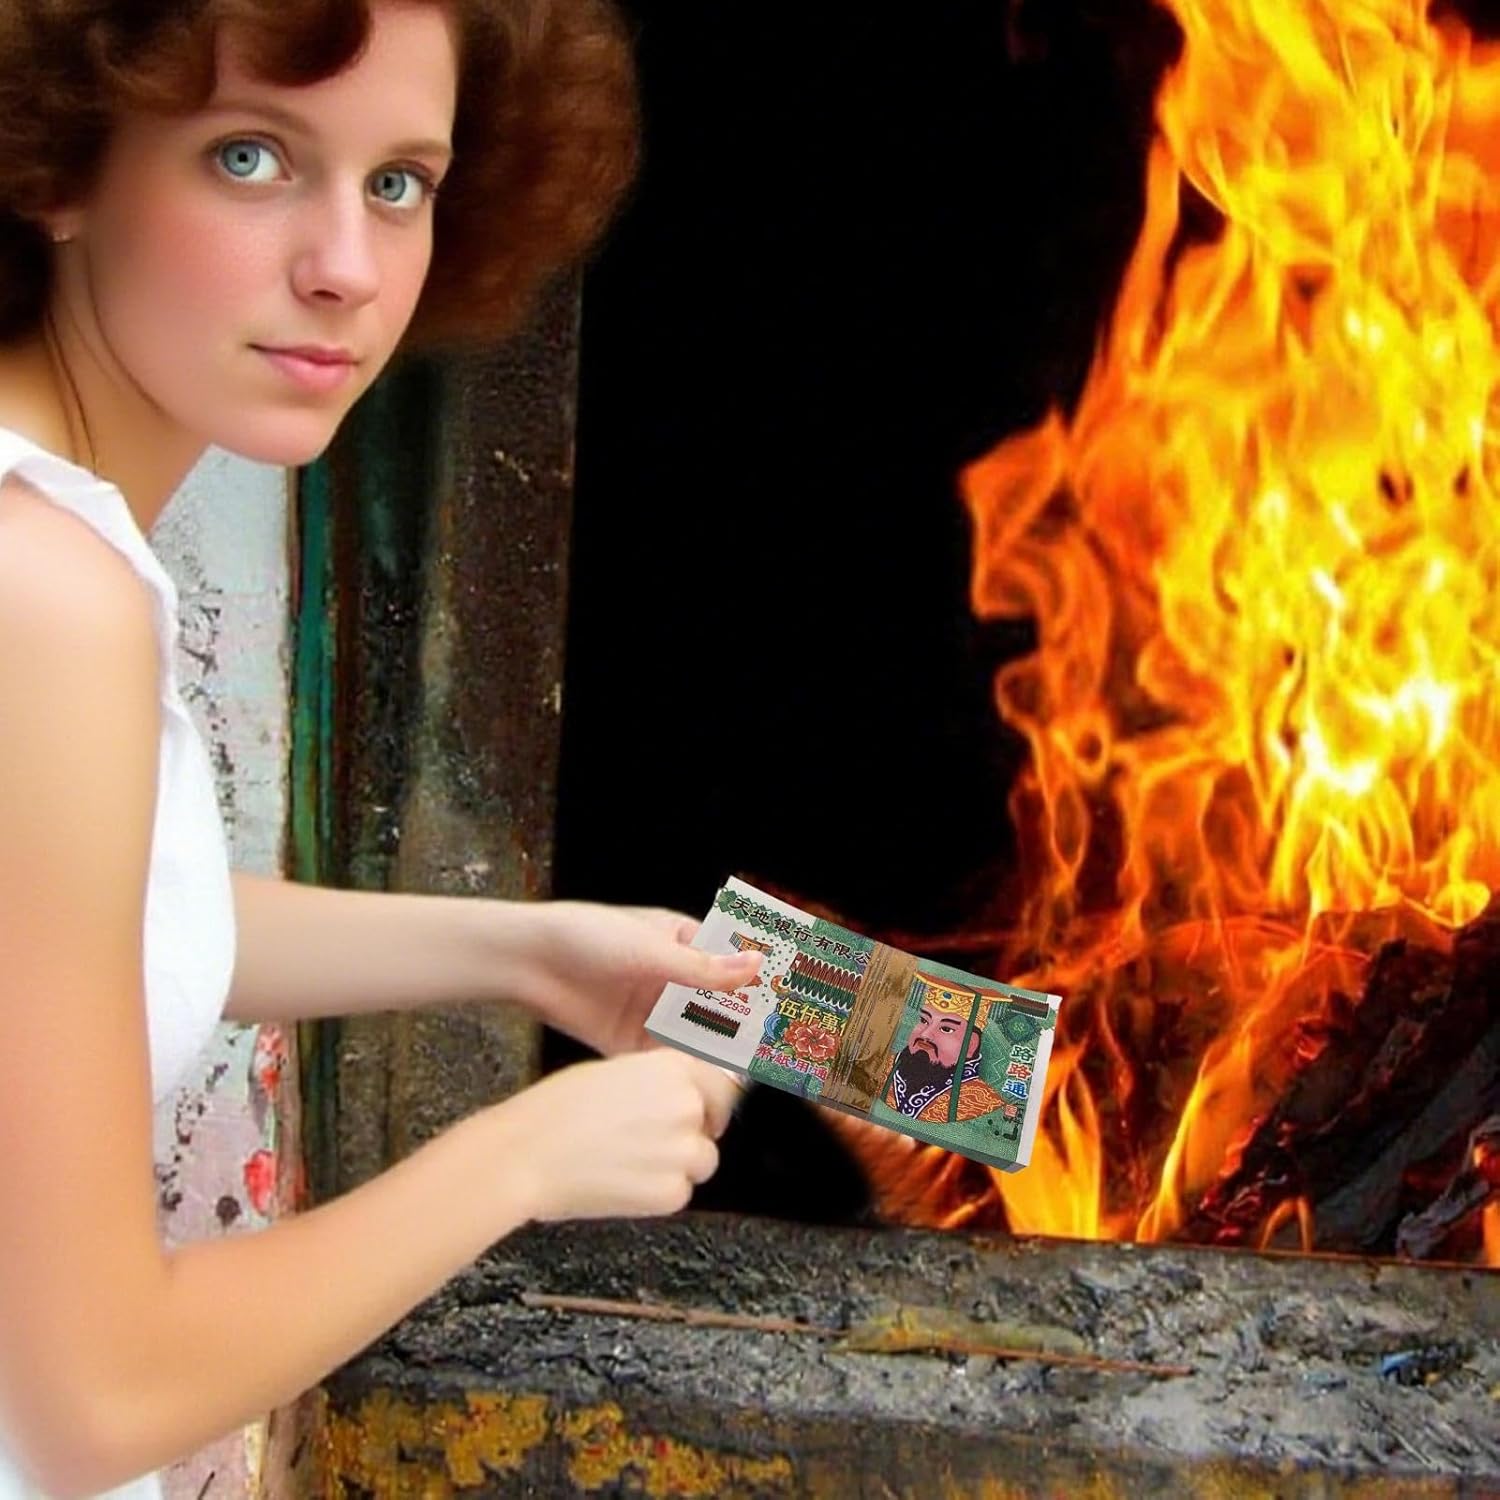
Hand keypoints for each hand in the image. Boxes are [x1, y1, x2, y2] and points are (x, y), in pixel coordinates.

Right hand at [486, 1049, 740, 1221]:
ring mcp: (683, 1150)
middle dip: (699, 1127)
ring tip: (632, 1162)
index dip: (714, 1091)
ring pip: (702, 1158)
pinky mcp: (672, 1193)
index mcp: (673, 1067)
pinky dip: (660, 1192)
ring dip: (679, 1162)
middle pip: (717, 1117)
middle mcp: (687, 1105)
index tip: (710, 1100)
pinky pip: (681, 1191)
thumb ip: (658, 1078)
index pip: (723, 1074)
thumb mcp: (614, 1071)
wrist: (526, 1156)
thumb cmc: (555, 1110)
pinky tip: (623, 1184)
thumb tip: (685, 1087)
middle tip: (661, 1138)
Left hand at [512, 900, 761, 1056]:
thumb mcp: (650, 950)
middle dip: (742, 1032)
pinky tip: (698, 1086)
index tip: (784, 1013)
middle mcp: (674, 980)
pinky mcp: (630, 1043)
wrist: (527, 962)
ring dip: (715, 1057)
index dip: (759, 991)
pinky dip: (682, 1072)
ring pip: (696, 1039)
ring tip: (737, 1077)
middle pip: (720, 1009)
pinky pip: (665, 1060)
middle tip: (767, 1055)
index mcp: (685, 943)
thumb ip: (705, 968)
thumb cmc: (587, 937)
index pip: (734, 967)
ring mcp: (653, 1012)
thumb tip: (759, 966)